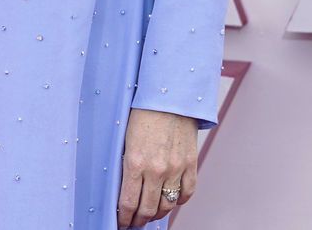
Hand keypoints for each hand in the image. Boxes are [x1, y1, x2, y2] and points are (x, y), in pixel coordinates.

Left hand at [117, 108, 197, 227]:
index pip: (128, 202)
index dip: (124, 217)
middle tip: (134, 222)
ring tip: (150, 214)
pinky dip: (178, 201)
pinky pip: (186, 193)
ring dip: (157, 213)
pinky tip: (170, 201)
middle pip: (148, 209)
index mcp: (135, 162)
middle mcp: (156, 170)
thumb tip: (123, 185)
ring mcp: (175, 169)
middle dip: (139, 220)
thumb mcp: (126, 137)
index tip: (121, 222)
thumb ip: (127, 162)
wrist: (169, 95)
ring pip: (167, 205)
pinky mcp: (190, 165)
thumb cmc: (142, 112)